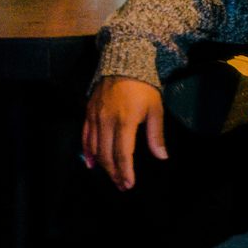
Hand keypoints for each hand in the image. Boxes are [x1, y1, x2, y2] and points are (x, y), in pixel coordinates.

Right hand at [79, 75, 164, 190]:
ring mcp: (95, 117)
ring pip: (95, 148)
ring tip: (111, 176)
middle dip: (114, 173)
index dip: (125, 171)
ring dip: (102, 166)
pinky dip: (87, 152)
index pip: (122, 153)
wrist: (124, 62)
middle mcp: (107, 121)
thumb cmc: (143, 86)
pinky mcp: (88, 112)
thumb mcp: (155, 109)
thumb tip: (161, 156)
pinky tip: (92, 163)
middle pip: (107, 155)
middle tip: (122, 185)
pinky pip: (85, 136)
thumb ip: (156, 134)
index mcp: (125, 121)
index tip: (129, 184)